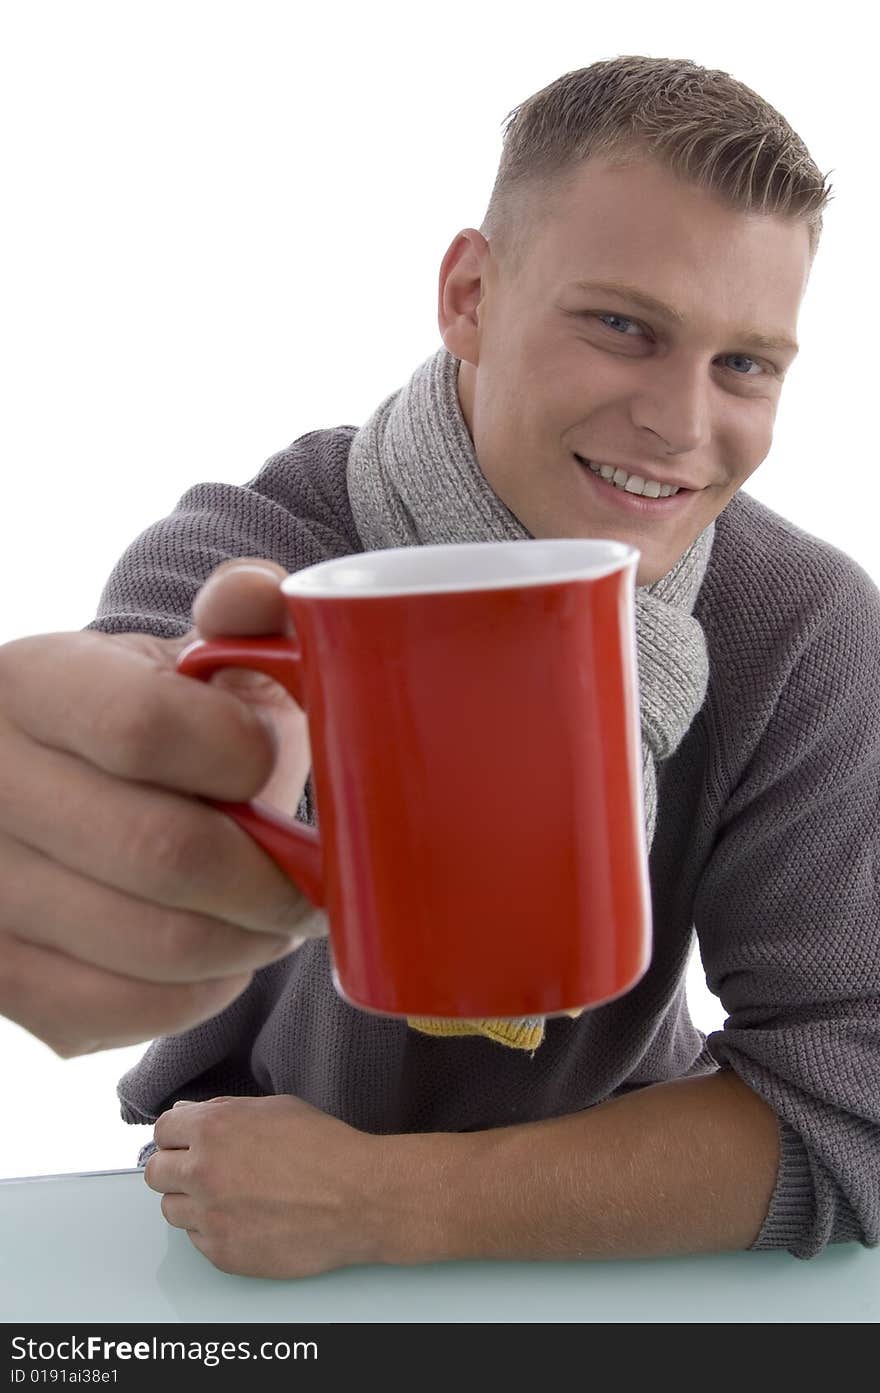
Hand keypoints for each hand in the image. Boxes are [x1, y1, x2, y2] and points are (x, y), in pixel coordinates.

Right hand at [0, 558, 325, 1057]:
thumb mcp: (191, 657)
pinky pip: (133, 1010)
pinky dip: (206, 990)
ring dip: (250, 938)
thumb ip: (241, 617)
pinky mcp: (2, 979)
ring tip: (275, 915)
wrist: (63, 787)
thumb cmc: (154, 722)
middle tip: (315, 878)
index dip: (239, 758)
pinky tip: (219, 953)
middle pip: (161, 853)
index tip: (271, 771)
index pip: (141, 728)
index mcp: (29, 686)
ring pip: (159, 946)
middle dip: (272, 875)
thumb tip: (262, 595)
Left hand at [145, 1095, 390, 1278]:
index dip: (176, 1135)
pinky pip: (196, 1240)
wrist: (358, 1198)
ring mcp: (209, 1216)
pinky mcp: (222, 1252)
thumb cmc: (326, 1150)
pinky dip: (212, 1230)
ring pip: (171, 1210)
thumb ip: (225, 1112)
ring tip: (227, 1197)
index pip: (162, 1131)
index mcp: (213, 1128)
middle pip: (156, 1173)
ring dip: (191, 1202)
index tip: (184, 1142)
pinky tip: (242, 1218)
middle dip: (176, 1168)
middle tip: (201, 1171)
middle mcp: (202, 1171)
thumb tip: (195, 1118)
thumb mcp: (274, 1108)